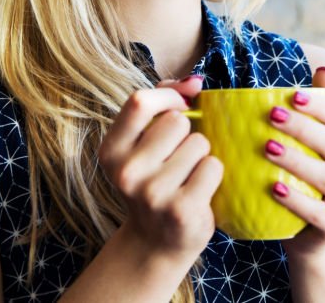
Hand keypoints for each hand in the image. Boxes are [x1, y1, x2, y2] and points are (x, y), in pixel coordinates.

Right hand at [97, 75, 221, 261]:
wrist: (155, 243)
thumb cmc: (155, 182)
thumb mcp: (144, 144)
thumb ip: (163, 104)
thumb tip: (194, 81)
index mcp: (111, 150)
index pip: (140, 101)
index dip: (168, 96)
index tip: (182, 105)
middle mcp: (126, 172)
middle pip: (177, 121)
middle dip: (188, 134)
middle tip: (178, 159)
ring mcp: (152, 193)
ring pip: (200, 143)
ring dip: (202, 156)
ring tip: (186, 177)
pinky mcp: (181, 210)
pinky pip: (213, 166)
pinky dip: (213, 174)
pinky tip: (198, 191)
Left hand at [264, 67, 324, 258]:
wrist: (311, 234)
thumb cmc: (310, 179)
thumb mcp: (318, 144)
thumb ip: (324, 108)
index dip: (320, 105)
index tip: (293, 95)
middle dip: (304, 127)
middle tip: (271, 115)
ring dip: (297, 161)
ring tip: (268, 147)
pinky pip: (319, 214)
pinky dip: (297, 201)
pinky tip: (274, 188)